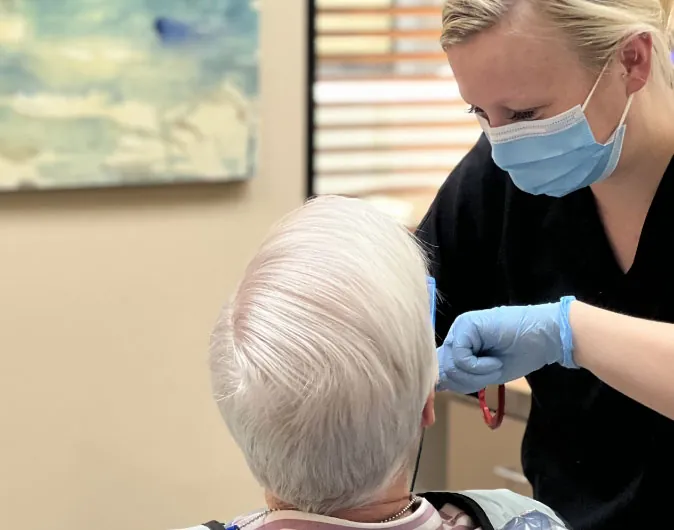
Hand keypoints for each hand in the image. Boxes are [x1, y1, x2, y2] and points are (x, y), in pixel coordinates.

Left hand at [437, 297, 575, 393]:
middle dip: (465, 382)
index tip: (456, 398)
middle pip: (443, 369)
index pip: (440, 368)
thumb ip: (463, 376)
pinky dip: (479, 366)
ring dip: (476, 375)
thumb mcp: (487, 373)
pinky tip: (495, 361)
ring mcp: (461, 328)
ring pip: (451, 365)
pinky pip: (461, 357)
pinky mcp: (467, 325)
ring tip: (496, 366)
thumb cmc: (521, 353)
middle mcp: (457, 335)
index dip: (447, 386)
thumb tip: (437, 386)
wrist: (545, 336)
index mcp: (460, 345)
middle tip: (490, 376)